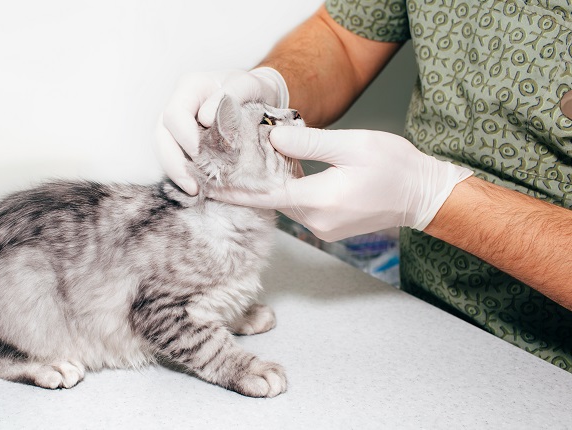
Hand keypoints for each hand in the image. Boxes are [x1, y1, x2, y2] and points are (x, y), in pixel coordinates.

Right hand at [155, 68, 288, 194]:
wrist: (255, 95)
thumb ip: (232, 95)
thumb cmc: (252, 89)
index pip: (175, 113)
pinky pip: (173, 155)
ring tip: (193, 189)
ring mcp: (177, 121)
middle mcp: (178, 102)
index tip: (200, 154)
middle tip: (192, 185)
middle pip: (161, 133)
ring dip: (175, 171)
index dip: (184, 136)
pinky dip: (182, 172)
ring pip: (163, 147)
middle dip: (174, 162)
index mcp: (191, 86)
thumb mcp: (249, 85)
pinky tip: (196, 186)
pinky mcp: (181, 138)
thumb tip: (205, 119)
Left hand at [208, 127, 472, 241]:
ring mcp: (323, 228)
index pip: (265, 195)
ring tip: (251, 163)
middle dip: (250, 183)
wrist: (424, 195)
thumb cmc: (395, 167)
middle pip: (273, 200)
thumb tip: (273, 137)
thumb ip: (309, 143)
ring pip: (286, 204)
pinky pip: (300, 208)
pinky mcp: (329, 227)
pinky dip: (288, 192)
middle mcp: (317, 220)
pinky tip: (283, 173)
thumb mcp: (352, 145)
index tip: (209, 187)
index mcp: (320, 199)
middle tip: (227, 163)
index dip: (235, 190)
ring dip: (270, 186)